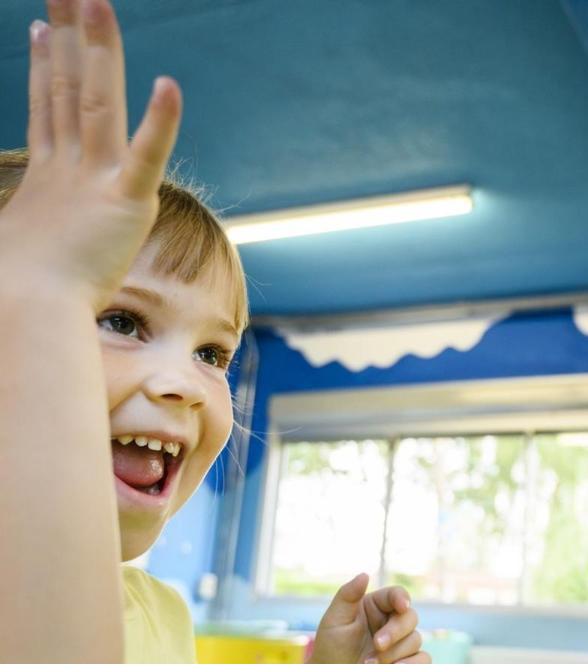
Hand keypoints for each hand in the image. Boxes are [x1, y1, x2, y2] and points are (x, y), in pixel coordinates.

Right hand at [0, 0, 180, 305]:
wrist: (30, 311)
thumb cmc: (20, 294)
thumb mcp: (24, 249)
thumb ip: (31, 233)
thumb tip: (22, 245)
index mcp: (47, 178)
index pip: (50, 109)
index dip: (50, 67)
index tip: (48, 29)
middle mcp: (68, 167)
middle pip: (69, 88)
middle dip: (72, 37)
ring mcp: (96, 180)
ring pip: (98, 101)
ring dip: (101, 50)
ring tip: (98, 1)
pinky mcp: (126, 201)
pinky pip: (146, 154)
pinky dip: (159, 120)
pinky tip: (169, 85)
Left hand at [305, 573, 431, 663]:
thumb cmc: (331, 648)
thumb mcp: (334, 620)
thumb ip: (347, 595)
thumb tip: (365, 574)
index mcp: (377, 607)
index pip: (397, 595)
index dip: (402, 598)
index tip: (402, 606)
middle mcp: (392, 622)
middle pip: (410, 617)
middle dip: (395, 632)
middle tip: (377, 645)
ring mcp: (401, 644)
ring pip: (415, 640)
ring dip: (393, 654)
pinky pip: (424, 660)